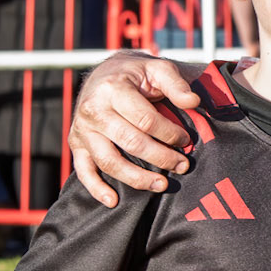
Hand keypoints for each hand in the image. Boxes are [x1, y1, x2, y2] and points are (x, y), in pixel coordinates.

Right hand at [68, 51, 200, 205]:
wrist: (105, 74)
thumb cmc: (137, 74)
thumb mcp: (158, 69)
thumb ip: (176, 84)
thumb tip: (193, 101)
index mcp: (113, 89)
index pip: (145, 120)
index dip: (169, 133)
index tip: (186, 141)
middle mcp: (93, 109)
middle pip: (130, 142)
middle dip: (161, 158)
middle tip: (183, 165)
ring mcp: (82, 129)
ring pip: (109, 161)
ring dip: (137, 178)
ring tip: (162, 185)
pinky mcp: (76, 143)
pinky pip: (83, 170)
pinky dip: (96, 188)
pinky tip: (113, 201)